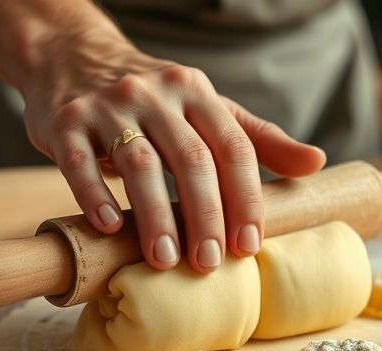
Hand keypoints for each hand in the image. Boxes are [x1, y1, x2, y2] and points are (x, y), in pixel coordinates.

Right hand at [20, 29, 326, 271]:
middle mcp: (155, 93)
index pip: (232, 148)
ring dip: (155, 215)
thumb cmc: (152, 100)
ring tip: (164, 259)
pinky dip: (94, 194)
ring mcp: (108, 105)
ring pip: (138, 162)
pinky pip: (79, 160)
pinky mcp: (64, 121)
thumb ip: (257, 139)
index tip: (249, 245)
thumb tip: (317, 163)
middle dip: (204, 215)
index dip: (245, 198)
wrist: (71, 56)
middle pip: (191, 159)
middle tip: (208, 263)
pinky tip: (109, 227)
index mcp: (196, 92)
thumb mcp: (207, 109)